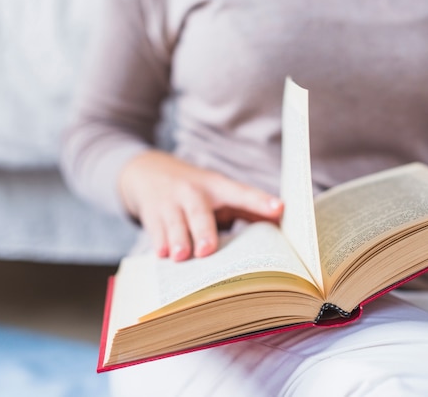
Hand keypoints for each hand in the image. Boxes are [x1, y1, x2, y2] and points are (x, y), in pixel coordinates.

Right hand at [119, 150, 282, 260]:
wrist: (148, 172)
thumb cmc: (197, 190)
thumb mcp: (220, 191)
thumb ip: (247, 207)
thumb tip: (279, 221)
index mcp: (217, 187)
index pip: (242, 193)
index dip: (261, 201)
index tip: (279, 208)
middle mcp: (193, 193)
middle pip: (200, 212)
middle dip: (203, 231)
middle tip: (207, 250)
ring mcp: (170, 203)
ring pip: (175, 224)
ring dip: (178, 240)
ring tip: (181, 256)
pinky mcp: (151, 215)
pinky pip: (156, 231)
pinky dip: (159, 243)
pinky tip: (162, 255)